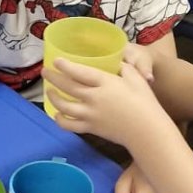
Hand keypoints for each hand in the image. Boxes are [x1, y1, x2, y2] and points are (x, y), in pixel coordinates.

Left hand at [45, 52, 164, 148]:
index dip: (65, 66)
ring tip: (49, 91)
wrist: (147, 131)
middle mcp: (94, 98)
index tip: (56, 61)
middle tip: (45, 72)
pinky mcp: (90, 128)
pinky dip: (60, 119)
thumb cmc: (145, 103)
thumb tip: (116, 63)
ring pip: (64, 106)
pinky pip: (69, 125)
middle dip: (53, 78)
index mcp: (105, 84)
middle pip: (67, 87)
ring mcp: (90, 115)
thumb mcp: (137, 79)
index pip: (80, 72)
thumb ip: (125, 68)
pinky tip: (57, 114)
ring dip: (53, 98)